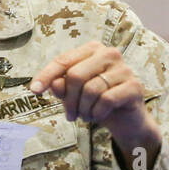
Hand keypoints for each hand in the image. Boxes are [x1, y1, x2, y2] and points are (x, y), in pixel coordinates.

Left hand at [28, 41, 160, 156]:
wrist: (125, 119)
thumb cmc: (95, 101)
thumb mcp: (72, 93)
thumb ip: (61, 85)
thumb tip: (54, 83)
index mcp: (92, 49)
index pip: (63, 60)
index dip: (46, 76)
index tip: (34, 91)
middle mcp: (109, 53)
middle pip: (76, 75)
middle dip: (69, 100)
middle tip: (69, 115)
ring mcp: (124, 69)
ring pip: (91, 89)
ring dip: (83, 109)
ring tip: (85, 116)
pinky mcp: (134, 86)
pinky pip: (106, 100)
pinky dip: (97, 112)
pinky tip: (98, 116)